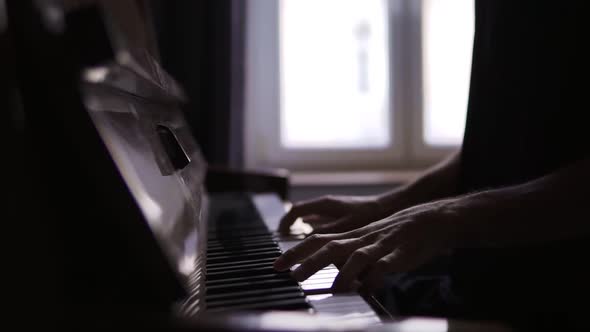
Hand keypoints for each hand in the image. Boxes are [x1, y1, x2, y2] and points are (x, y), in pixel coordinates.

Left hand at [274, 199, 461, 291]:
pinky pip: (384, 267)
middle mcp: (361, 239)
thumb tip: (332, 274)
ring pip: (357, 256)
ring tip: (333, 289)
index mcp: (352, 236)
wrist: (429, 220)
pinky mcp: (399, 255)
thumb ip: (348, 254)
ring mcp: (380, 246)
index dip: (295, 252)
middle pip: (330, 246)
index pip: (317, 240)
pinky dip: (374, 278)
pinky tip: (367, 290)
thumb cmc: (395, 234)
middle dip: (309, 261)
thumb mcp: (368, 240)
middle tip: (292, 276)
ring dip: (343, 272)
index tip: (277, 266)